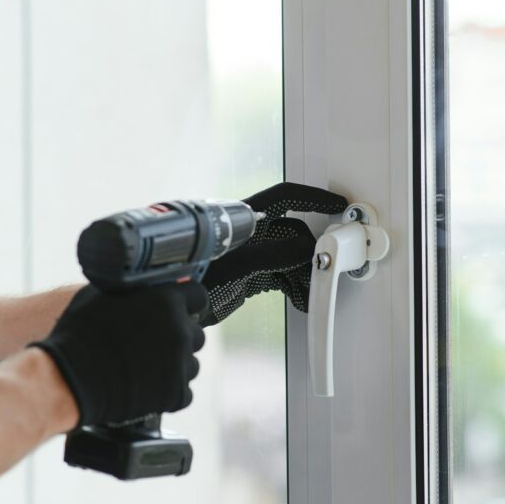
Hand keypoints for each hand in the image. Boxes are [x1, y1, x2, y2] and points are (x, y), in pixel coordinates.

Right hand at [29, 283, 206, 425]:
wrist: (67, 377)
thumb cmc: (79, 332)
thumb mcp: (105, 294)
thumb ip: (137, 289)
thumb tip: (151, 287)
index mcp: (167, 299)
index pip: (198, 296)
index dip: (185, 304)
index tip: (175, 312)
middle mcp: (180, 329)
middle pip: (195, 333)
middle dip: (178, 338)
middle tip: (152, 346)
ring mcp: (180, 363)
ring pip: (191, 364)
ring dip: (174, 366)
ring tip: (145, 369)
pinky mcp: (175, 393)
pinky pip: (183, 392)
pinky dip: (167, 392)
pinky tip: (145, 387)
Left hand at [201, 182, 347, 325]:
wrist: (166, 306)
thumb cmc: (187, 277)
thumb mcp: (231, 265)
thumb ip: (270, 255)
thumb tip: (306, 248)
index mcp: (242, 218)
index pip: (284, 197)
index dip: (312, 198)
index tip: (338, 203)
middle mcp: (248, 233)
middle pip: (293, 232)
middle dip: (313, 251)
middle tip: (328, 268)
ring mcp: (250, 255)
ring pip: (290, 257)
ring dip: (306, 274)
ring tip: (312, 294)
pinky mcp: (249, 277)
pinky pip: (282, 276)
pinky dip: (296, 287)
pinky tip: (303, 300)